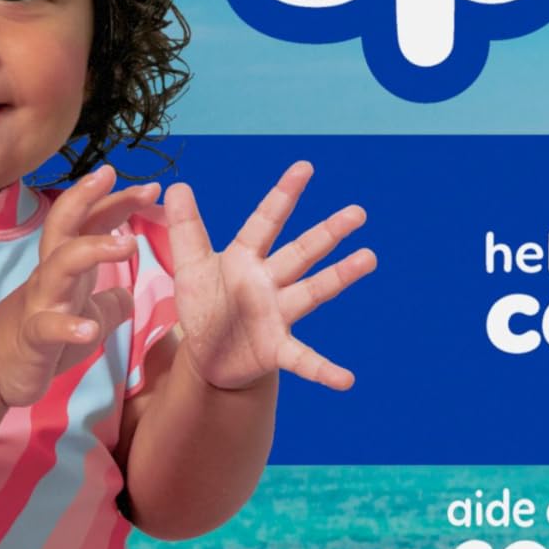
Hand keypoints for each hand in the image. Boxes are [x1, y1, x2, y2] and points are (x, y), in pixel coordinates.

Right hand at [0, 167, 159, 408]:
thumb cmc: (44, 335)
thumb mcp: (85, 312)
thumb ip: (110, 298)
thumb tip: (130, 292)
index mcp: (68, 266)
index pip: (90, 223)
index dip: (116, 202)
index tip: (150, 187)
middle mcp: (52, 275)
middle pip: (65, 227)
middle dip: (86, 198)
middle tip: (112, 176)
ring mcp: (41, 303)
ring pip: (59, 266)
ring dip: (93, 250)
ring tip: (128, 244)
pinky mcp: (33, 338)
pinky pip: (49, 327)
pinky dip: (69, 327)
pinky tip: (92, 330)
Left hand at [165, 162, 374, 392]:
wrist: (208, 355)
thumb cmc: (205, 305)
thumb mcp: (189, 267)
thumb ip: (186, 228)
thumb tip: (179, 184)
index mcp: (246, 258)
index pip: (267, 221)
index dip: (284, 195)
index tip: (305, 167)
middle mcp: (269, 282)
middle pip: (302, 252)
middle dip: (328, 232)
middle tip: (357, 212)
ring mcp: (277, 314)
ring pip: (312, 291)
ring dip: (340, 276)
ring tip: (369, 258)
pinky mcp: (277, 349)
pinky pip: (303, 359)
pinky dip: (324, 370)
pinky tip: (346, 380)